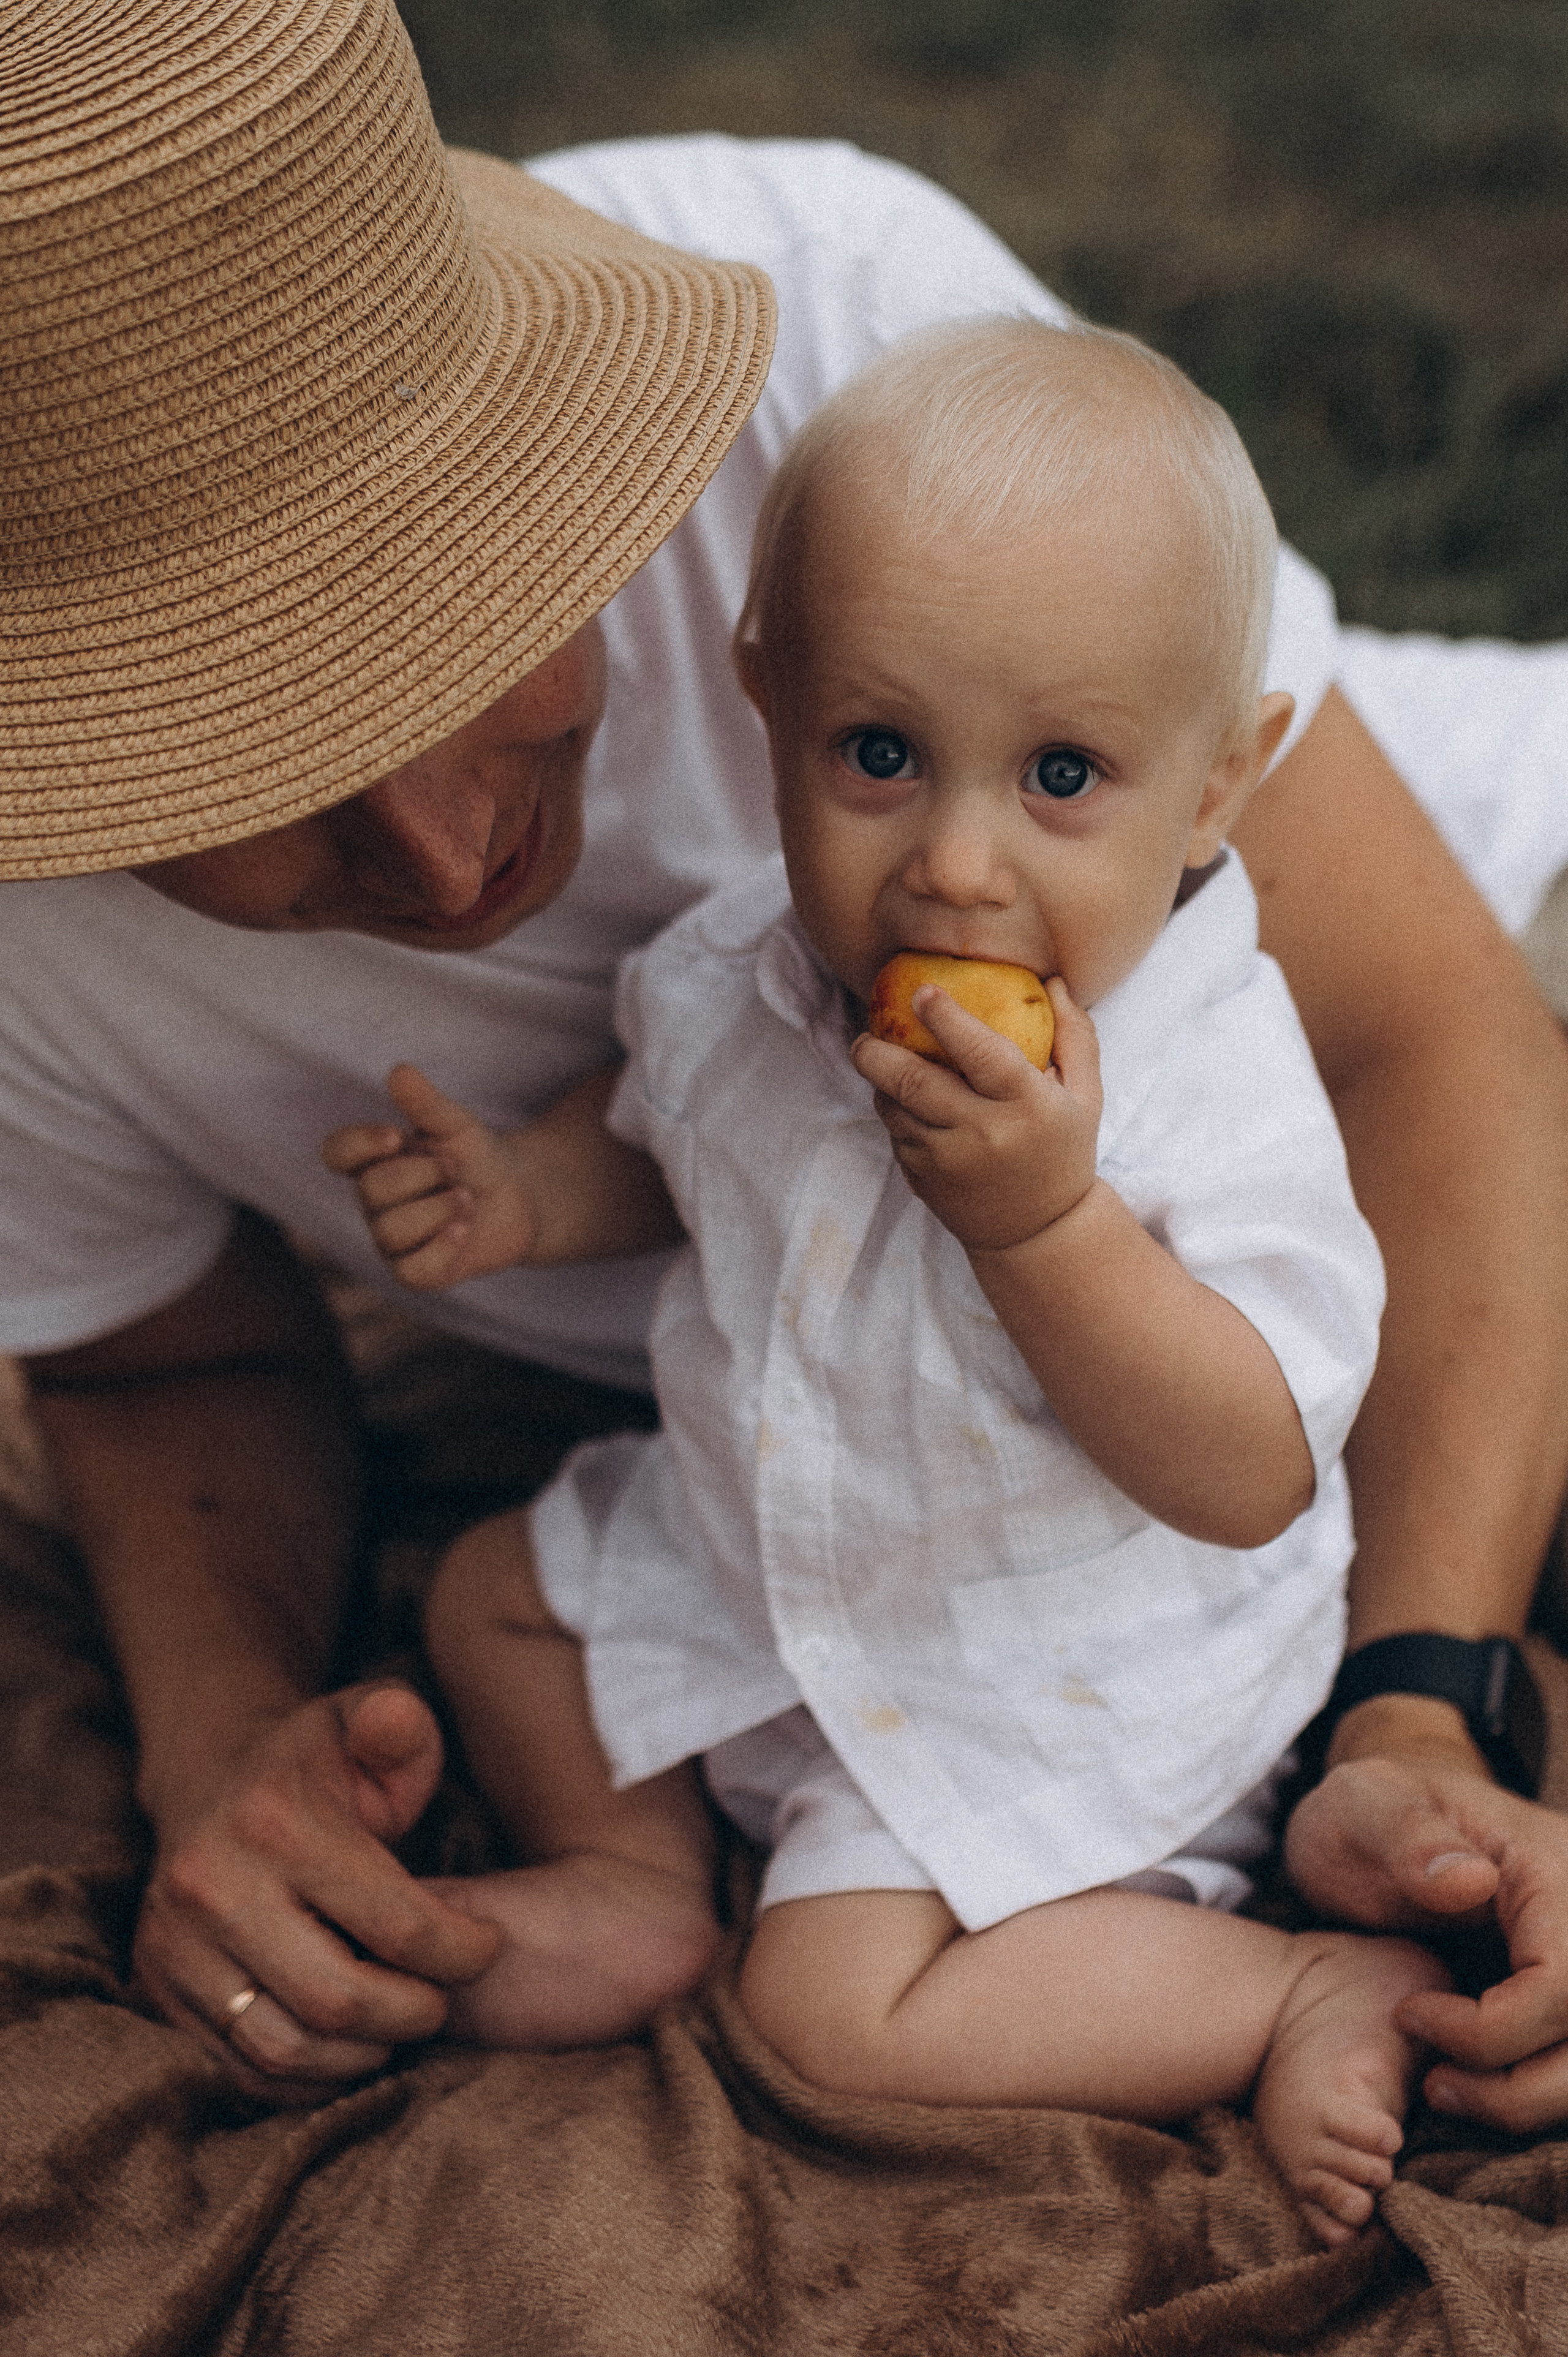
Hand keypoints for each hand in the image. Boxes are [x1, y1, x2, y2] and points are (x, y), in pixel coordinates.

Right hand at [132, 1682, 500, 2105]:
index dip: (461, 1952)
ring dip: (363, 2054)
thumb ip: (398, 1722)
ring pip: (285, 2048)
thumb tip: (396, 1726)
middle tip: (443, 1997)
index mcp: (273, 1821)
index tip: (486, 1946)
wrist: (211, 1780)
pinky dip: (309, 2076)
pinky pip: (243, 2069)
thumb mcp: (365, 1717)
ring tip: (400, 2021)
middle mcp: (210, 1887)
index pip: (395, 1923)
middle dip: (414, 2013)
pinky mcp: (159, 1990)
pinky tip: (351, 2042)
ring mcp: (174, 1946)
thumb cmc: (316, 1760)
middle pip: (338, 2000)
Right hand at [322, 1063, 535, 1287]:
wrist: (522, 1195)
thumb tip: (400, 1071)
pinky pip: (411, 1271)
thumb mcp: (458, 1126)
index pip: (337, 1154)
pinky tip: (463, 1230)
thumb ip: (427, 1104)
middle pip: (371, 1192)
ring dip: (437, 1209)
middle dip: (421, 1175)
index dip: (358, 1145)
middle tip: (454, 1169)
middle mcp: (376, 1203)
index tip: (396, 1136)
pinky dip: (441, 1248)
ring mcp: (394, 1241)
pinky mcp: (419, 1271)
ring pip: (390, 1233)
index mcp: (376, 1162)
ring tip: (466, 1199)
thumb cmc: (477, 1157)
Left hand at [850, 976, 1100, 1250]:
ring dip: (879, 1083)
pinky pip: (896, 1136)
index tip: (922, 992)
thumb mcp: (1086, 1096)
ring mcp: (949, 1162)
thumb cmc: (1063, 1151)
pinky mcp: (924, 1181)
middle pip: (914, 1082)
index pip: (983, 1054)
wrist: (1039, 1232)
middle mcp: (984, 1134)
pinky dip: (894, 1114)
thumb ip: (1075, 1036)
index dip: (948, 1020)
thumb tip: (1052, 980)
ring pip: (894, 1109)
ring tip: (880, 1063)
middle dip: (877, 1052)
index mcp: (1028, 1105)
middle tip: (864, 1035)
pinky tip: (904, 1104)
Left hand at [1286, 1747, 1567, 2131]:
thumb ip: (1409, 1832)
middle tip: (1434, 2083)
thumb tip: (1471, 1881)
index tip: (1410, 2015)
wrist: (1377, 1829)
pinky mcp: (1562, 2001)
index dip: (1491, 2028)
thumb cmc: (1367, 1816)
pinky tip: (1470, 2084)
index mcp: (1553, 1874)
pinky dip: (1528, 2093)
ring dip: (1527, 2101)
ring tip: (1445, 2088)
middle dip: (1516, 2086)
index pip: (1562, 1985)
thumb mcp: (1364, 1803)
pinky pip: (1566, 2066)